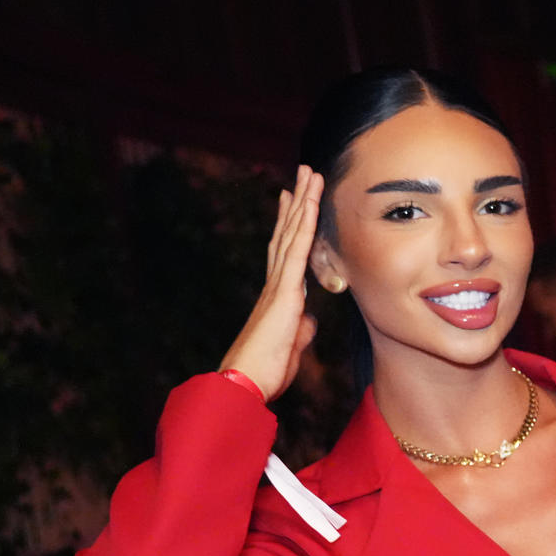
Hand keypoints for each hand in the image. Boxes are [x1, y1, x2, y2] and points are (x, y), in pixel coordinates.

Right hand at [219, 164, 323, 402]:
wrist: (246, 382)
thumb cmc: (265, 371)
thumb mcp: (292, 347)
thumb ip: (301, 330)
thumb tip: (309, 319)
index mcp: (279, 297)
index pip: (287, 253)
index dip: (291, 226)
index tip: (295, 202)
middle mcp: (276, 284)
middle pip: (288, 234)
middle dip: (297, 203)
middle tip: (304, 175)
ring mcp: (279, 284)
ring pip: (293, 233)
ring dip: (303, 202)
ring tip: (310, 174)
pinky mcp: (284, 291)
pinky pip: (298, 250)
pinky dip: (304, 224)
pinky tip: (309, 202)